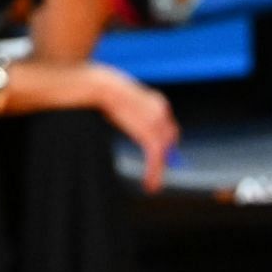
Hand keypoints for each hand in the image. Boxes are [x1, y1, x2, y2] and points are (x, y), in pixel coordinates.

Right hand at [94, 67, 178, 192]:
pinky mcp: (150, 136)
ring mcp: (158, 125)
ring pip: (163, 152)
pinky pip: (155, 158)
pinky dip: (153, 173)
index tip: (162, 152)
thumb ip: (131, 110)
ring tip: (151, 185)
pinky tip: (149, 184)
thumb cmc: (102, 87)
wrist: (102, 86)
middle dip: (164, 155)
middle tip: (155, 172)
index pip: (168, 126)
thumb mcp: (122, 98)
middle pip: (170, 139)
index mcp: (158, 101)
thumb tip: (121, 114)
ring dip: (157, 170)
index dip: (166, 141)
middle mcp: (163, 112)